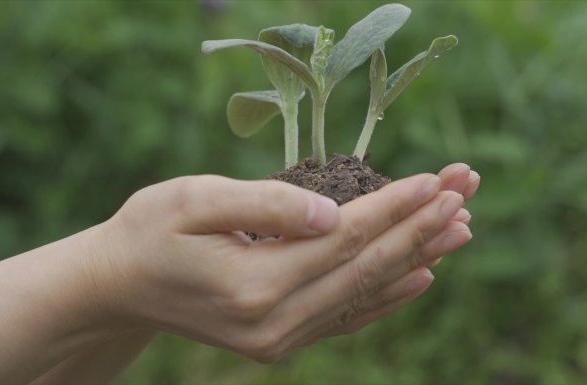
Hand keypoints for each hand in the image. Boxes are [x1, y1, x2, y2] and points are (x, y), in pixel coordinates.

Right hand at [86, 167, 478, 361]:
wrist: (120, 285)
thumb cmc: (150, 231)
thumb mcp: (193, 200)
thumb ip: (263, 205)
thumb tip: (330, 213)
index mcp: (252, 284)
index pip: (344, 240)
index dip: (393, 208)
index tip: (436, 179)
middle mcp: (273, 322)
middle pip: (366, 269)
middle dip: (421, 228)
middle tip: (466, 193)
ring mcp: (279, 339)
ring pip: (365, 294)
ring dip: (417, 258)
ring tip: (461, 228)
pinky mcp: (280, 341)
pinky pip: (347, 317)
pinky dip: (388, 295)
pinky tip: (422, 276)